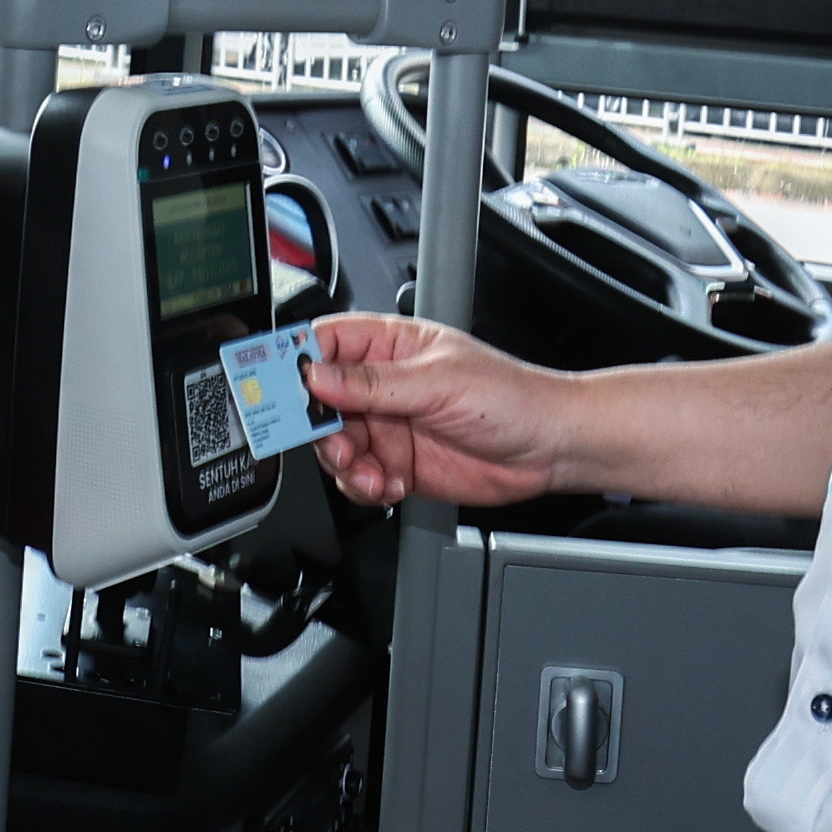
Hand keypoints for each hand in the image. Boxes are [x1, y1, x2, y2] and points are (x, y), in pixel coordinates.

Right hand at [299, 314, 574, 510]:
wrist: (550, 448)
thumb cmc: (511, 397)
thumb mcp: (438, 382)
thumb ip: (373, 384)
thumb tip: (317, 375)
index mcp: (389, 346)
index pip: (324, 344)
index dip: (296, 363)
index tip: (281, 387)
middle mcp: (382, 386)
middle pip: (319, 403)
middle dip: (319, 429)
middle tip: (335, 444)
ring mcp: (388, 427)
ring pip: (335, 446)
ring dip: (345, 465)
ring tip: (371, 473)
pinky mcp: (398, 465)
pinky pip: (359, 479)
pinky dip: (365, 487)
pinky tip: (388, 485)